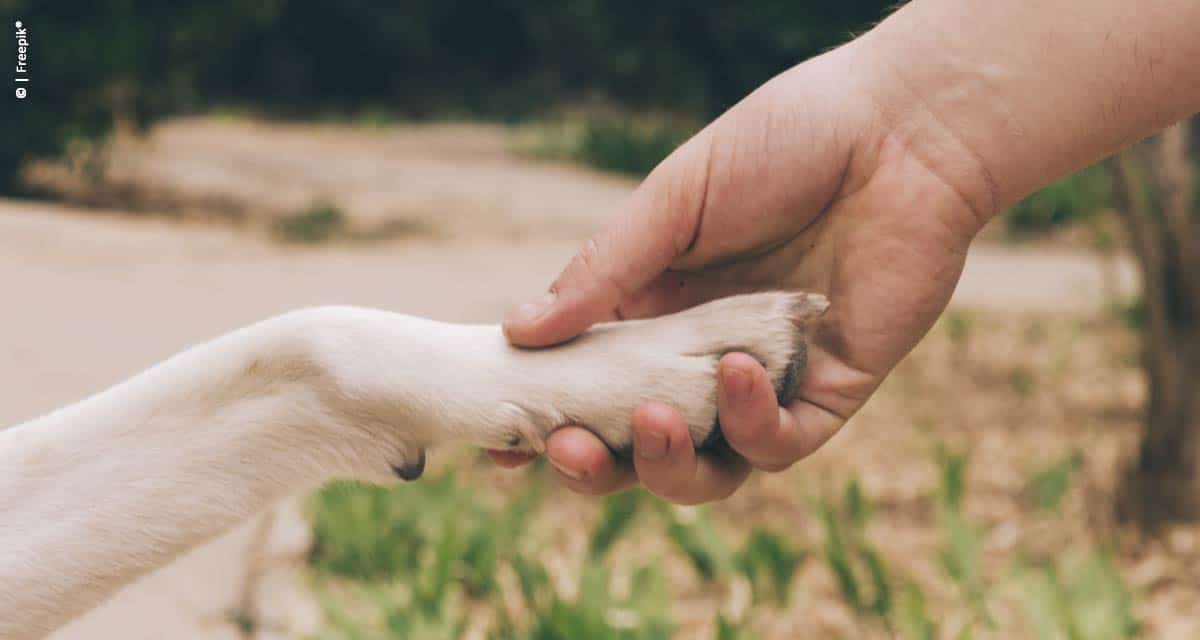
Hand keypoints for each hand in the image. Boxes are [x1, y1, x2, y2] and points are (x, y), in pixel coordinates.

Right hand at [491, 39, 992, 502]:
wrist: (899, 131)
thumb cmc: (782, 145)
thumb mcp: (673, 201)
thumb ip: (602, 272)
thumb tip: (515, 333)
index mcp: (652, 311)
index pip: (587, 386)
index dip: (545, 420)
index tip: (500, 444)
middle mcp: (700, 358)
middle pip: (637, 446)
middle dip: (595, 465)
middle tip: (567, 449)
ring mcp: (765, 382)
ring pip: (708, 469)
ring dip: (666, 466)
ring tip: (649, 424)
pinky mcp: (828, 393)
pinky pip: (781, 444)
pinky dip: (750, 425)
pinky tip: (736, 372)